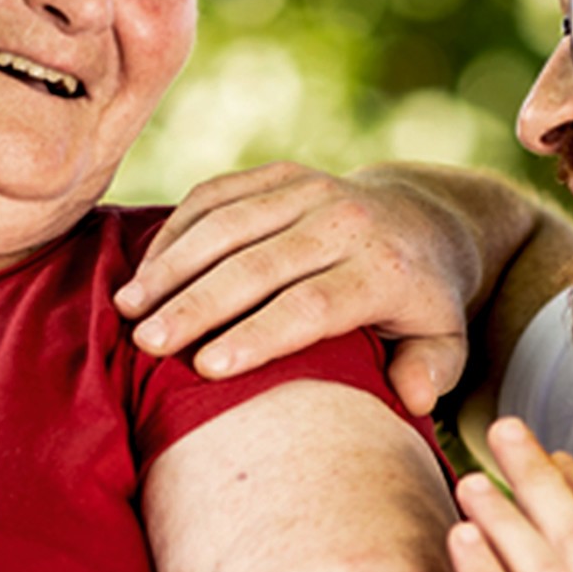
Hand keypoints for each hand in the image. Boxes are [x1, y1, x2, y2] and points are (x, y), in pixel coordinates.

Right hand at [115, 163, 479, 413]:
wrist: (425, 219)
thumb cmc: (423, 302)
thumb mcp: (445, 341)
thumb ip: (433, 369)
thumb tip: (413, 398)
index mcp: (383, 269)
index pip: (312, 304)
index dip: (258, 335)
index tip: (206, 368)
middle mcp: (345, 221)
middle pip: (258, 265)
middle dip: (197, 304)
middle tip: (147, 343)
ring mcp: (310, 189)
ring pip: (228, 224)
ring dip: (172, 265)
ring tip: (127, 308)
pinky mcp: (282, 173)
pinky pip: (218, 194)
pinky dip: (176, 231)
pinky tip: (143, 271)